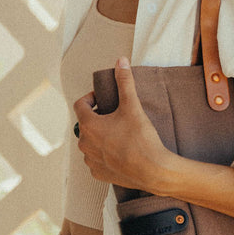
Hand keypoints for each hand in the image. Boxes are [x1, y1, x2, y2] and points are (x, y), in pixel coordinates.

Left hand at [74, 57, 171, 189]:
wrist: (153, 170)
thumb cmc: (141, 138)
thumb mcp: (132, 106)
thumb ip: (125, 82)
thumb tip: (121, 61)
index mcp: (89, 125)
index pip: (80, 104)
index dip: (91, 98)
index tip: (103, 98)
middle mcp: (84, 144)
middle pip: (85, 124)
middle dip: (96, 118)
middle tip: (114, 115)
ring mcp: (90, 160)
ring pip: (90, 143)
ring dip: (99, 137)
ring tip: (118, 134)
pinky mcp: (98, 173)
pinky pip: (96, 160)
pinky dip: (104, 154)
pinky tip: (119, 152)